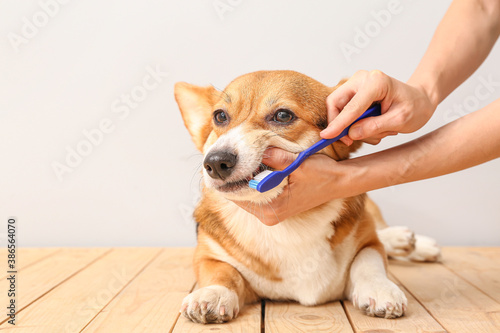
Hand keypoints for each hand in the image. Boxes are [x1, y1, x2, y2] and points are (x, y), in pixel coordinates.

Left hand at [232, 148, 353, 225]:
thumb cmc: (322, 174)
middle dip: (233, 177)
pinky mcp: (274, 208)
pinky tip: (249, 168)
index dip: (228, 178)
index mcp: (272, 209)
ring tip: (235, 161)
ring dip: (241, 179)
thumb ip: (275, 157)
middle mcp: (269, 215)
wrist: (339, 182)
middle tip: (224, 158)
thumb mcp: (298, 163)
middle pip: (238, 196)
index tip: (221, 163)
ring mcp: (271, 214)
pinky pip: (254, 195)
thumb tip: (253, 148)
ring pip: (245, 195)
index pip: (237, 195)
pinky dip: (251, 182)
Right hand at [321, 70, 436, 144]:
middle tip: (350, 140)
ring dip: (353, 126)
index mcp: (376, 82)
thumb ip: (375, 127)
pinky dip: (354, 123)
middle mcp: (362, 79)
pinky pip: (344, 111)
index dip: (338, 124)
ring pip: (339, 109)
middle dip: (340, 124)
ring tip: (378, 131)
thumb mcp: (400, 121)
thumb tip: (351, 133)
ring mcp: (356, 85)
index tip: (326, 136)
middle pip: (335, 103)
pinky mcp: (354, 93)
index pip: (351, 107)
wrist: (420, 100)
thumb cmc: (415, 107)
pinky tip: (373, 126)